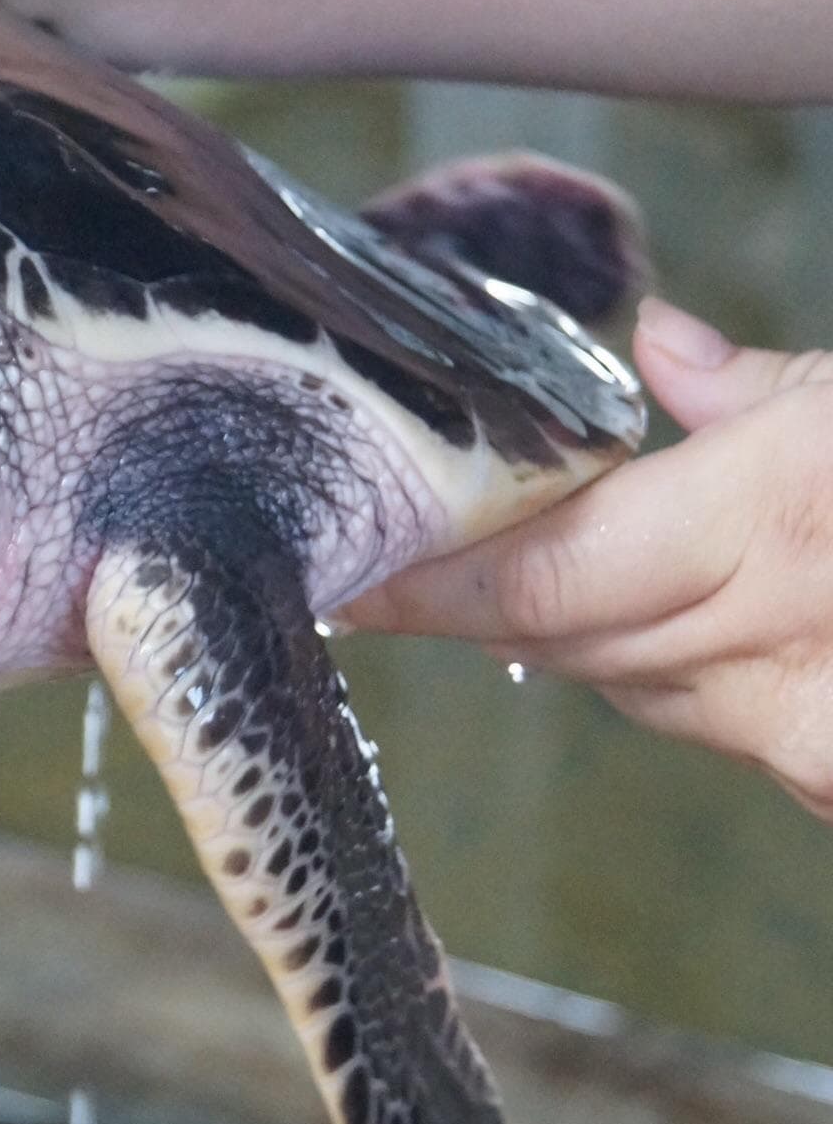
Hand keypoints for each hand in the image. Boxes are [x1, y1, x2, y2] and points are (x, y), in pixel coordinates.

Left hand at [341, 298, 832, 821]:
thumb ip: (756, 390)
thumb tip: (662, 342)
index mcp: (768, 520)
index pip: (537, 574)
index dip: (423, 584)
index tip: (339, 576)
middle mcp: (771, 641)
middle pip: (557, 638)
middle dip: (470, 604)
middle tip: (383, 569)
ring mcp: (802, 733)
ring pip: (623, 684)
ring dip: (572, 632)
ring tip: (524, 573)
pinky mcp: (828, 781)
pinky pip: (706, 724)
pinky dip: (675, 671)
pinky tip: (677, 622)